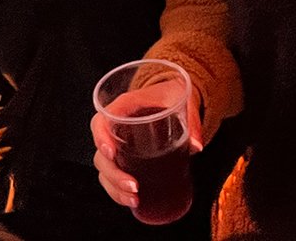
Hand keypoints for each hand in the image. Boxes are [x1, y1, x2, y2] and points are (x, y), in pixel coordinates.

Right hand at [91, 83, 202, 208]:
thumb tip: (195, 146)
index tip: (111, 154)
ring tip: (135, 199)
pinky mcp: (125, 158)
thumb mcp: (182, 99)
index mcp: (123, 108)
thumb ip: (190, 121)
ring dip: (115, 188)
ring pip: (104, 169)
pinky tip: (133, 201)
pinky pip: (112, 177)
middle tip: (134, 187)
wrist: (171, 94)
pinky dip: (118, 191)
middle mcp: (115, 127)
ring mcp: (118, 145)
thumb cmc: (171, 94)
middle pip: (101, 154)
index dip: (100, 138)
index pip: (100, 122)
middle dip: (114, 175)